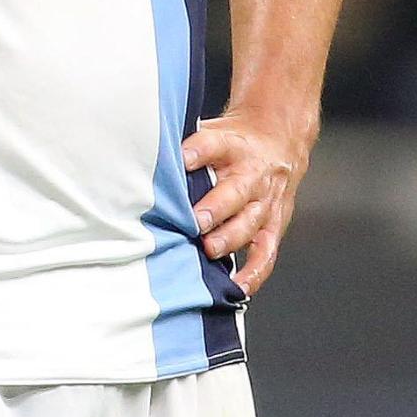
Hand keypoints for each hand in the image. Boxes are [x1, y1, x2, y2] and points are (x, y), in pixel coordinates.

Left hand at [182, 106, 317, 293]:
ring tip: (211, 250)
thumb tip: (138, 157)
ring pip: (250, 222)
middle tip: (196, 221)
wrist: (278, 142)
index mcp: (231, 146)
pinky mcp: (273, 225)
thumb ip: (182, 145)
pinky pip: (266, 252)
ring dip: (230, 238)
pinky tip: (238, 286)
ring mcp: (264, 202)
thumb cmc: (233, 143)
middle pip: (235, 191)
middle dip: (215, 208)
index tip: (181, 159)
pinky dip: (254, 272)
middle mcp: (251, 175)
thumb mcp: (211, 130)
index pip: (212, 145)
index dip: (197, 151)